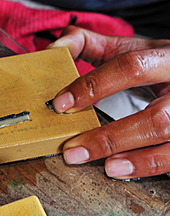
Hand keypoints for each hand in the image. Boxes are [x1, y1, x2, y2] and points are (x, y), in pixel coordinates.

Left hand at [49, 26, 169, 178]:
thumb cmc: (157, 63)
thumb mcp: (130, 48)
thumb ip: (90, 44)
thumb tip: (55, 47)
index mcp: (167, 58)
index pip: (131, 67)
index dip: (94, 85)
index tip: (62, 104)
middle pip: (155, 118)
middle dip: (109, 137)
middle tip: (73, 150)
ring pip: (167, 140)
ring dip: (136, 160)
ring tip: (104, 167)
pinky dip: (150, 166)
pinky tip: (123, 171)